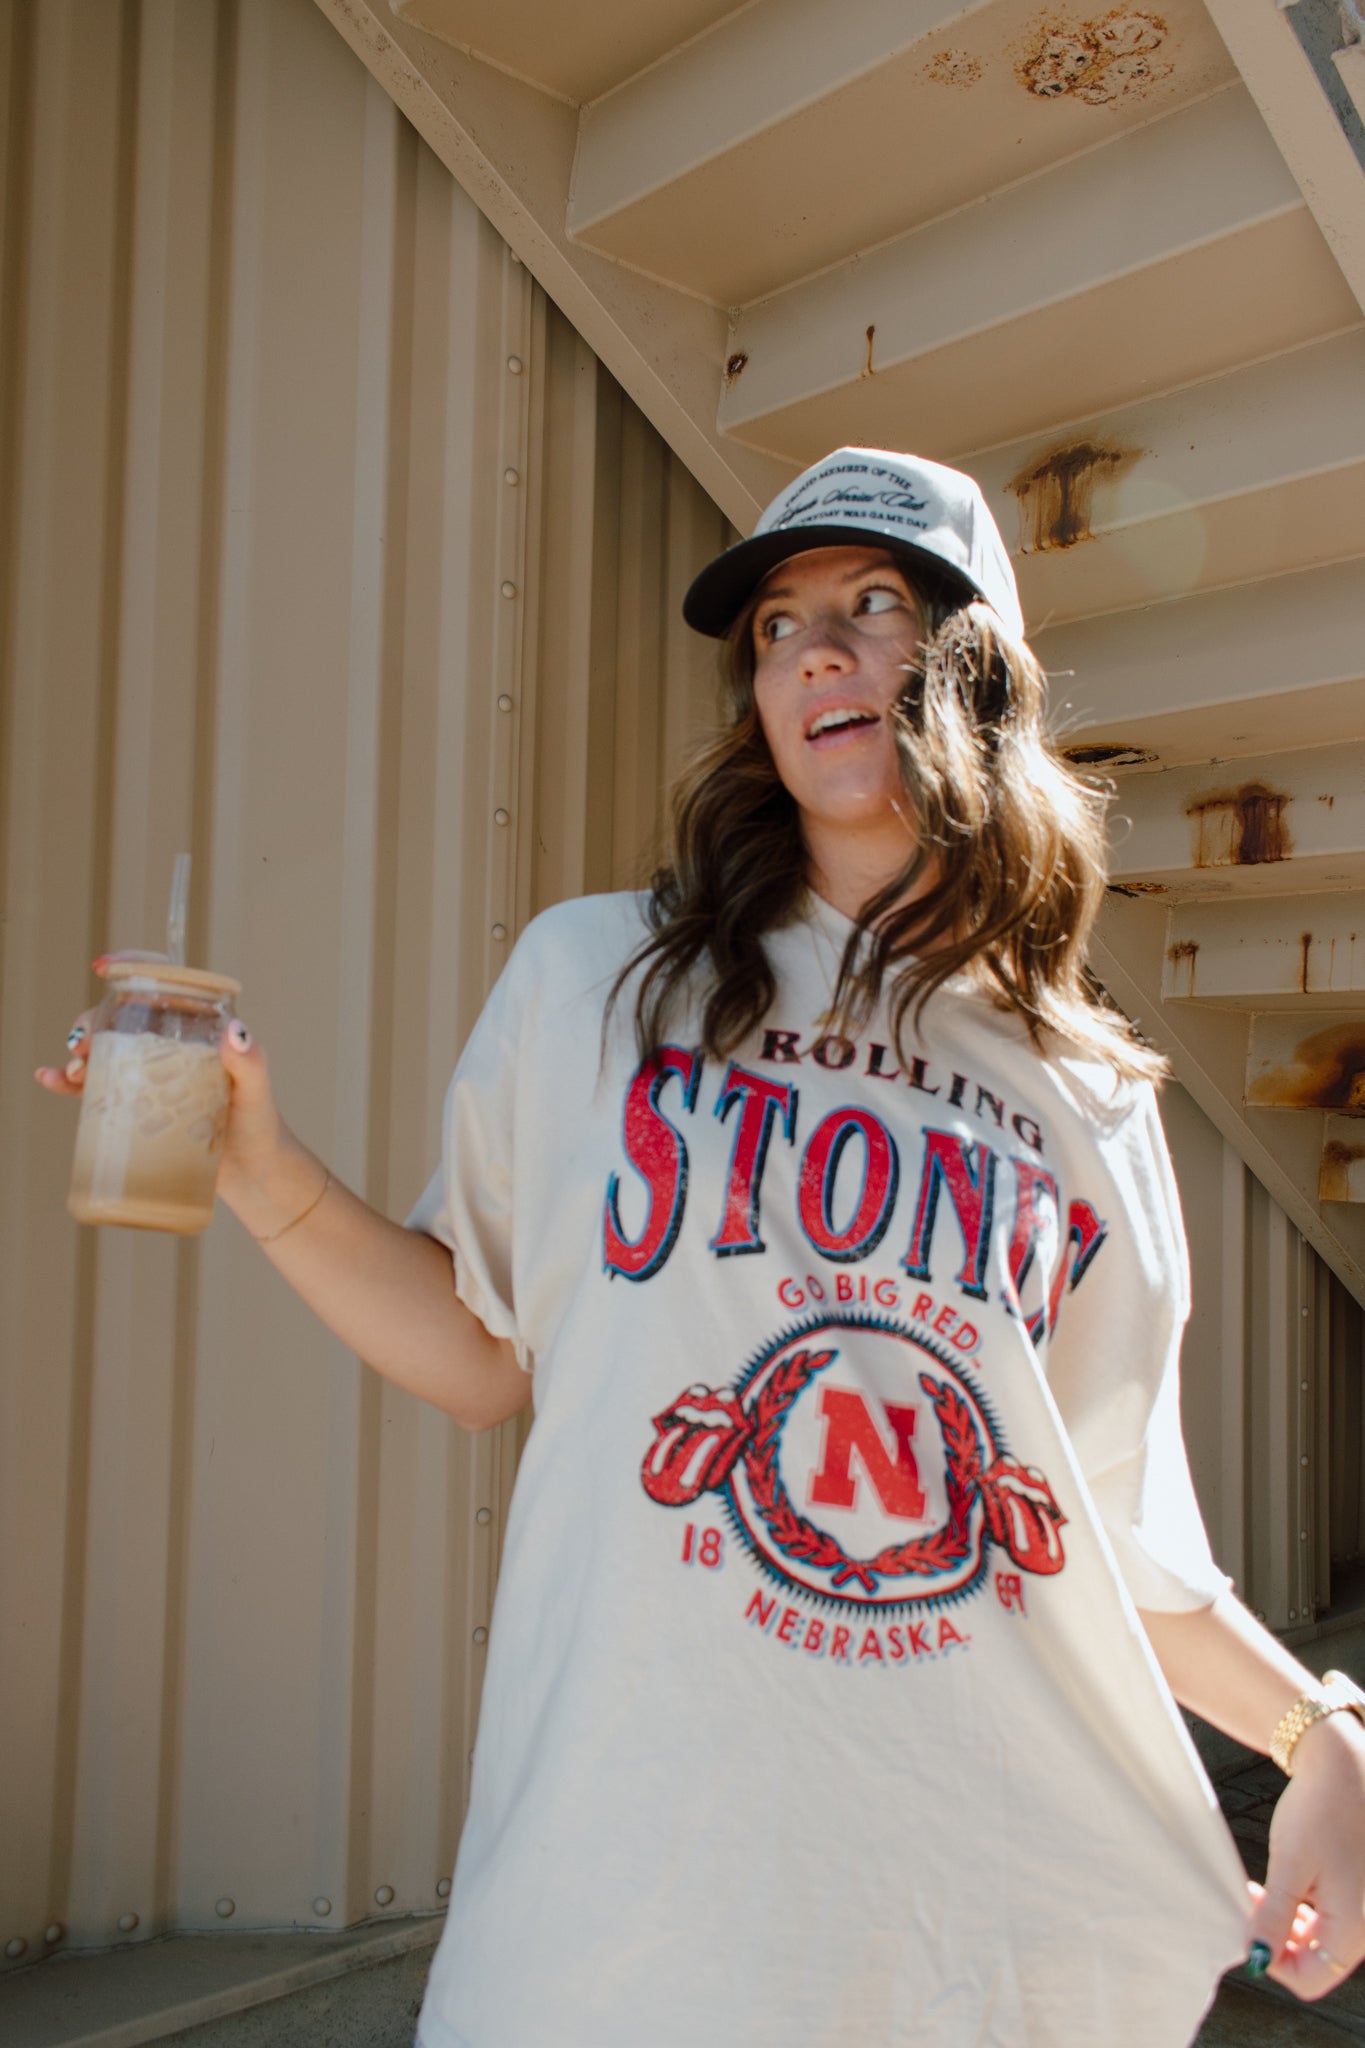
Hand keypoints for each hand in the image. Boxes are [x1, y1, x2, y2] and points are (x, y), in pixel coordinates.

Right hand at [35, 954, 305, 1228]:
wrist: (253, 1173)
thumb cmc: (260, 1125)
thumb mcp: (256, 1090)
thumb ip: (250, 1062)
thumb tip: (237, 1030)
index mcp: (197, 1031)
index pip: (162, 988)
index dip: (132, 969)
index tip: (105, 967)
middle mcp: (169, 1048)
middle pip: (122, 1019)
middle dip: (93, 1021)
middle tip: (82, 1044)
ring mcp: (151, 1078)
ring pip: (105, 1052)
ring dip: (79, 1053)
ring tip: (73, 1070)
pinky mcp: (137, 1108)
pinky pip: (98, 1090)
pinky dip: (70, 1083)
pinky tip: (50, 1079)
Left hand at [1247, 1713, 1364, 1998]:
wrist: (1345, 1764)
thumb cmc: (1318, 1811)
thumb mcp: (1289, 1866)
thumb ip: (1274, 1918)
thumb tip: (1257, 1960)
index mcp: (1355, 1928)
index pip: (1310, 1979)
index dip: (1272, 1961)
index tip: (1248, 1923)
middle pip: (1319, 1961)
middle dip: (1280, 1940)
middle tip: (1253, 1902)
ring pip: (1324, 1939)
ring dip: (1292, 1923)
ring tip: (1267, 1888)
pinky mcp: (1364, 1889)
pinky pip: (1334, 1916)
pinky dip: (1308, 1907)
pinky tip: (1291, 1878)